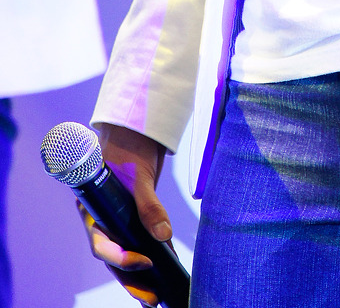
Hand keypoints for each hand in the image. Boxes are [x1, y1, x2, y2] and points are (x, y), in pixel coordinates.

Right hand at [79, 124, 169, 304]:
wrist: (135, 130)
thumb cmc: (129, 148)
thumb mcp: (139, 175)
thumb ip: (149, 204)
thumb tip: (164, 236)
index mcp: (93, 210)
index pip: (101, 244)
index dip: (120, 258)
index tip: (145, 262)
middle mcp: (101, 220)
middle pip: (112, 258)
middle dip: (131, 279)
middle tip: (152, 299)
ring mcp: (115, 221)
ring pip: (124, 255)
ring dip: (138, 276)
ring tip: (157, 297)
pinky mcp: (130, 218)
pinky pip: (137, 243)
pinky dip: (150, 256)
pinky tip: (166, 269)